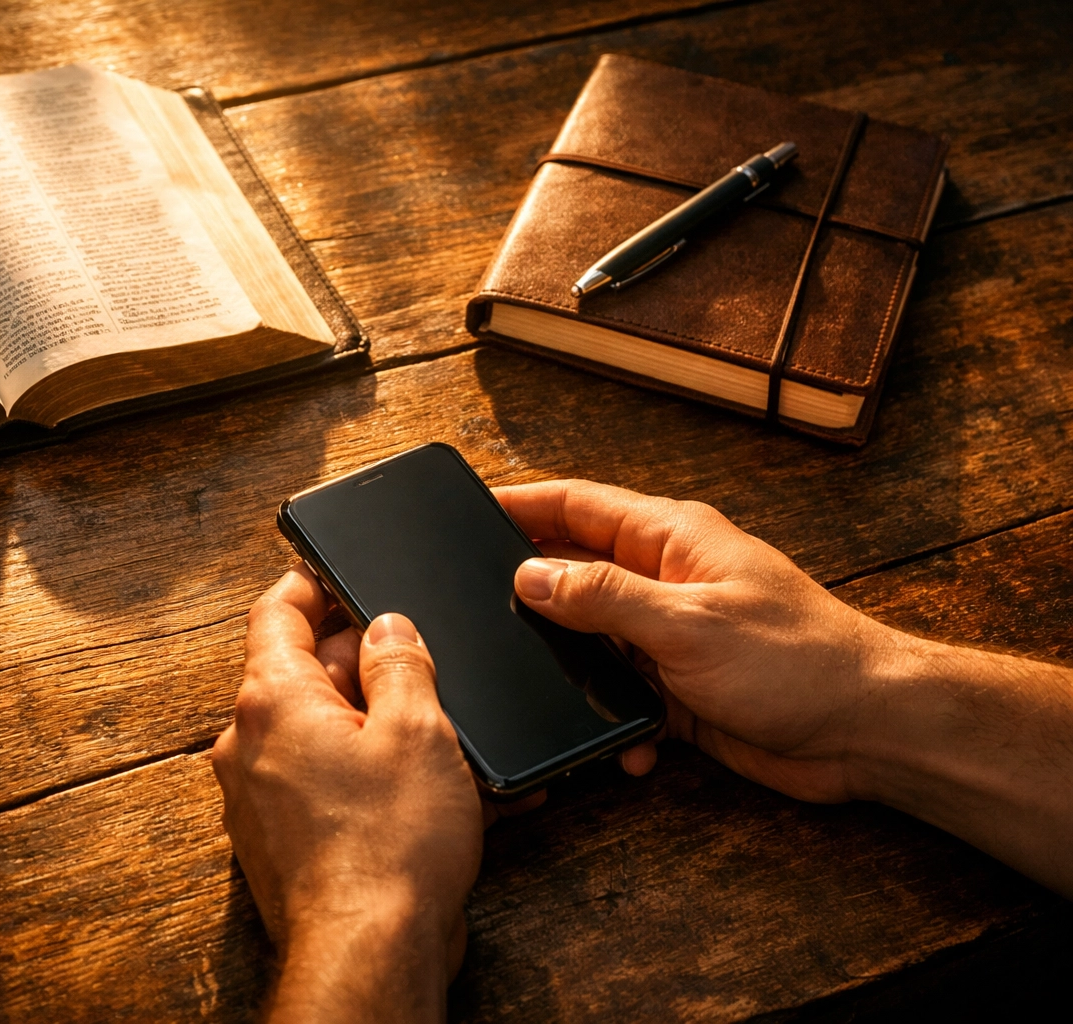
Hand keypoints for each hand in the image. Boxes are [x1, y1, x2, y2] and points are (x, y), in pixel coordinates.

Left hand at [211, 564, 482, 1021]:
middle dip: (364, 660)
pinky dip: (374, 775)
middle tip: (423, 659)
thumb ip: (400, 663)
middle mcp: (250, 745)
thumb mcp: (418, 730)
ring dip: (381, 724)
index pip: (276, 613)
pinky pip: (329, 785)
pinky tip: (439, 789)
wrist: (371, 954)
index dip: (311, 582)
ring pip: (323, 732)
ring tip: (451, 734)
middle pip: (303, 673)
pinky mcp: (285, 842)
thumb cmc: (388, 846)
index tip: (334, 567)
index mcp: (272, 701)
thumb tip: (386, 628)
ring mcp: (261, 799)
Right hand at [497, 479, 1072, 895]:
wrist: (868, 733)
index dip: (520, 504)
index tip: (465, 512)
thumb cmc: (800, 661)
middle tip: (476, 614)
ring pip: (592, 640)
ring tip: (546, 691)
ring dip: (574, 671)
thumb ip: (602, 597)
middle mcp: (666, 579)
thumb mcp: (687, 622)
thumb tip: (529, 576)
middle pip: (574, 572)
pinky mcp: (681, 687)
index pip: (576, 505)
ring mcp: (672, 634)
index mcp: (670, 539)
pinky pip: (623, 695)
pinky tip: (629, 744)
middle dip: (529, 595)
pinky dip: (616, 720)